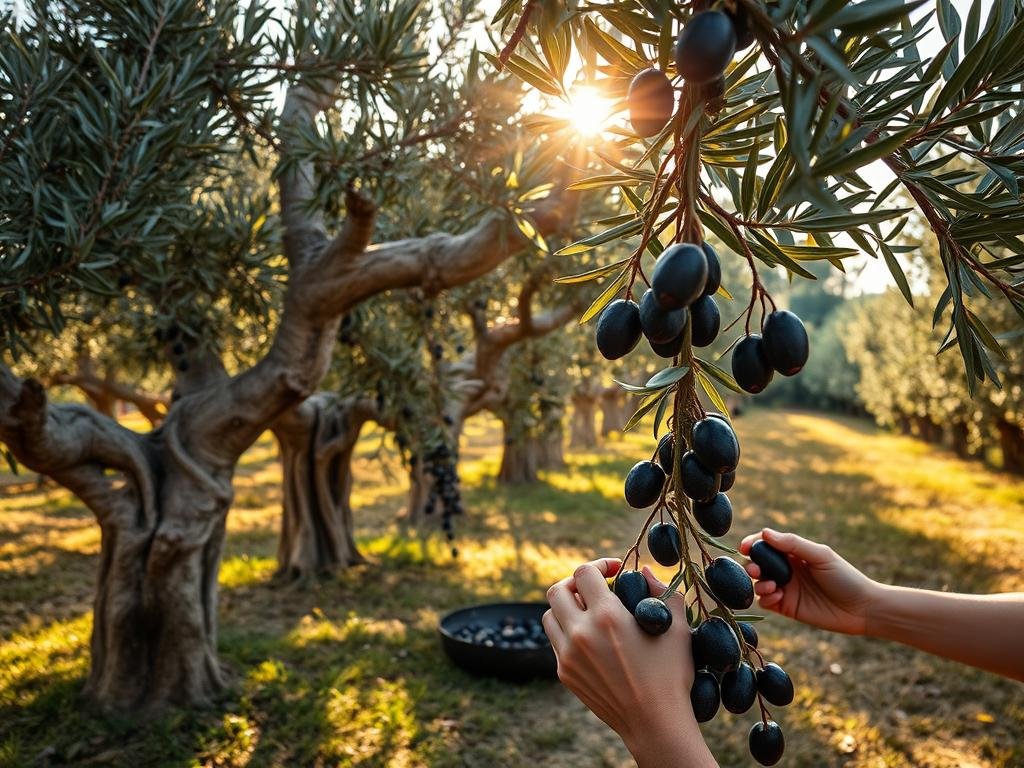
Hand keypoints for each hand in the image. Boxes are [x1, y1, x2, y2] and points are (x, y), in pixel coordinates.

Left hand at [543, 559, 716, 767]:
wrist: (655, 724)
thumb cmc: (671, 675)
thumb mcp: (677, 627)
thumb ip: (662, 591)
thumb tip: (645, 571)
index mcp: (606, 616)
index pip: (584, 572)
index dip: (599, 563)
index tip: (615, 569)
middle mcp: (580, 633)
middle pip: (557, 590)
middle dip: (575, 582)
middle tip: (595, 587)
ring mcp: (568, 655)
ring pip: (550, 616)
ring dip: (567, 607)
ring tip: (589, 611)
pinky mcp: (565, 674)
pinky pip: (556, 642)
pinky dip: (568, 632)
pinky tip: (591, 639)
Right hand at [739, 528, 878, 635]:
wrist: (861, 609)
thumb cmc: (845, 577)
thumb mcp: (820, 556)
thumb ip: (793, 544)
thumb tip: (764, 533)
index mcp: (794, 553)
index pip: (766, 544)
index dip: (753, 543)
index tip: (745, 547)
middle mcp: (787, 569)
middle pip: (757, 564)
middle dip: (750, 565)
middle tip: (754, 570)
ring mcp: (786, 589)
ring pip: (758, 583)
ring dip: (758, 583)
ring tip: (770, 586)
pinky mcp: (787, 607)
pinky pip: (766, 601)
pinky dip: (765, 598)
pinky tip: (777, 596)